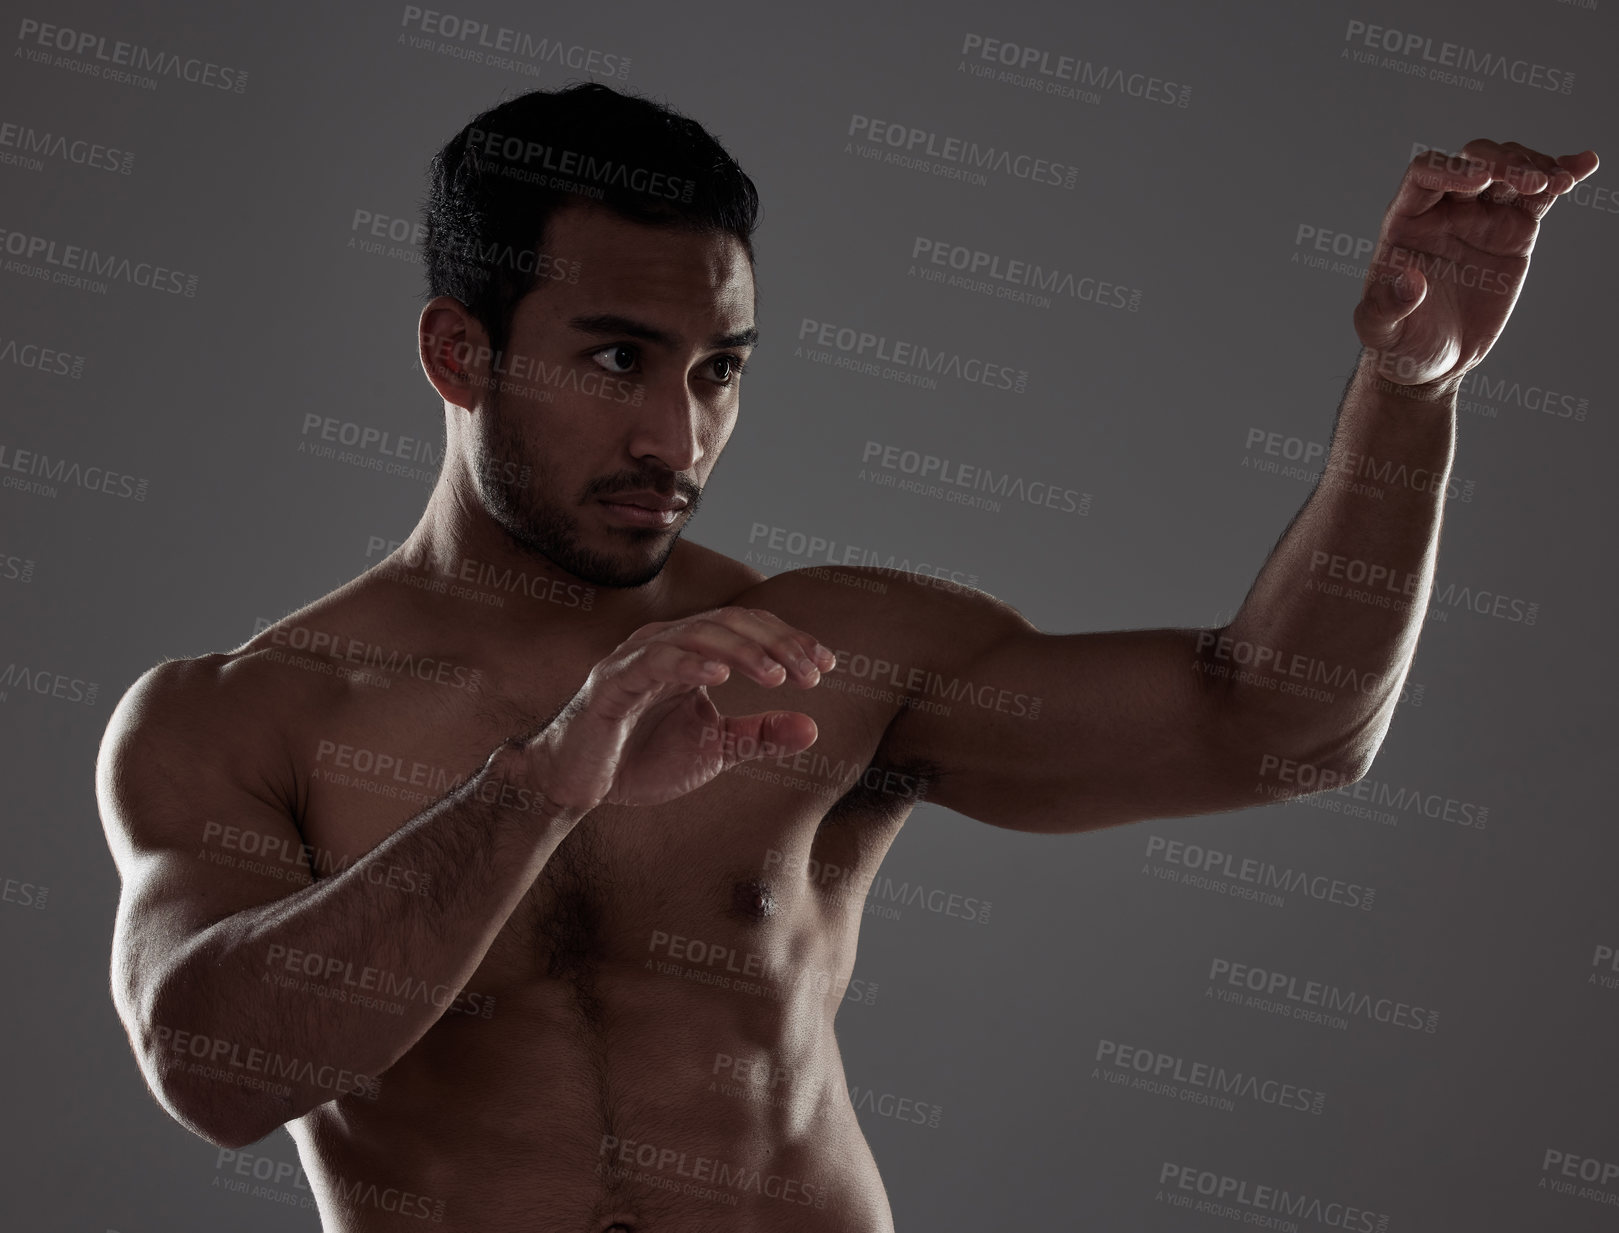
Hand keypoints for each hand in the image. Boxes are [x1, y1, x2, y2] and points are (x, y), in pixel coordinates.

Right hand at [524, 607, 835, 809]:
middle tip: (810, 673)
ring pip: (696, 634)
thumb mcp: (715, 750)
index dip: (789, 641)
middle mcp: (665, 643)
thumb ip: (759, 736)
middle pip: (729, 622)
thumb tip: (813, 729)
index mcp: (690, 651)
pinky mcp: (612, 683)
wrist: (578, 786)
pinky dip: (688, 663)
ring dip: (741, 651)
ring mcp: (636, 658)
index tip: (827, 666)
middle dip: (775, 643)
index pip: (748, 628)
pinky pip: (653, 661)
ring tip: (776, 674)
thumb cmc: (641, 759)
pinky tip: (721, 676)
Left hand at [1353, 140, 1598, 393]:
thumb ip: (1385, 307)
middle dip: (1503, 163)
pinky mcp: (1513, 231)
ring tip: (1558, 182)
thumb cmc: (1400, 342)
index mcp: (1405, 222)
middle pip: (1473, 160)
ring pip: (1509, 170)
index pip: (1425, 175)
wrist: (1435, 358)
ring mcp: (1482, 216)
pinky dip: (1562, 175)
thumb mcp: (1381, 331)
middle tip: (1532, 182)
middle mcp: (1444, 210)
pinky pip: (1539, 196)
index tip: (1480, 181)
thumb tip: (1409, 282)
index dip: (1451, 169)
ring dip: (1535, 166)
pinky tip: (1585, 164)